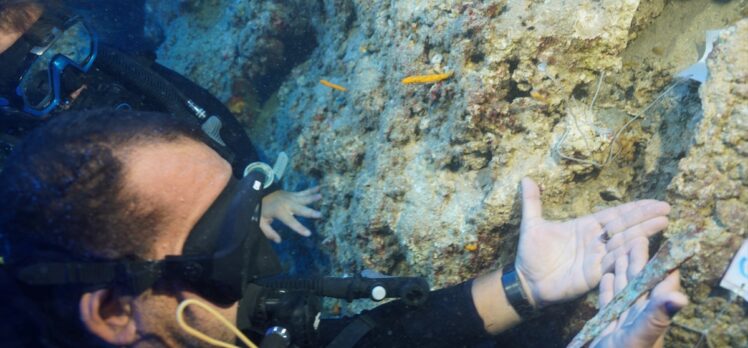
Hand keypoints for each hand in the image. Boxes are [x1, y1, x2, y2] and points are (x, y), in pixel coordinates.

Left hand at [260, 187, 321, 242]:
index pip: (291, 222)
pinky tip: (318, 188)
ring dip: (312, 197)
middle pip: (300, 209)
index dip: (300, 228)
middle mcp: (286, 204)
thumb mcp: (261, 223)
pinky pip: (302, 192)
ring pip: (303, 198)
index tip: (309, 233)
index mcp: (279, 212)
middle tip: (320, 215)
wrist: (257, 193)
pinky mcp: (291, 194)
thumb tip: (279, 241)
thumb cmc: (260, 210)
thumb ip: (269, 232)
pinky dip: (310, 190)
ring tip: (320, 196)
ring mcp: (289, 197)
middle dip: (310, 212)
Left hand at [515, 177, 670, 306]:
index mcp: (585, 227)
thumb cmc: (531, 253)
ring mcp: (596, 258)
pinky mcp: (593, 275)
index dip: (633, 209)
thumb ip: (532, 202)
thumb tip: (526, 178)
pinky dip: (627, 256)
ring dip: (642, 234)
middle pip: (624, 227)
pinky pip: (613, 264)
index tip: (654, 202)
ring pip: (622, 244)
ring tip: (662, 223)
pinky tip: (643, 247)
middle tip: (666, 209)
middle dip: (644, 218)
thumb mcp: (532, 224)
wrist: (525, 281)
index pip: (614, 215)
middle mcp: (595, 241)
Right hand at [591, 246, 687, 347]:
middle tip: (638, 238)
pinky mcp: (607, 327)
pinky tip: (606, 277)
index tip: (664, 244)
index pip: (662, 284)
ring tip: (620, 252)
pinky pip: (609, 303)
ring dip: (623, 271)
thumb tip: (680, 298)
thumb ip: (656, 317)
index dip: (663, 264)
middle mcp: (639, 316)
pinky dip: (607, 289)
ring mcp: (623, 321)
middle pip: (641, 283)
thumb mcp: (639, 336)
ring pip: (624, 290)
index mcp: (650, 315)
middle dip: (639, 261)